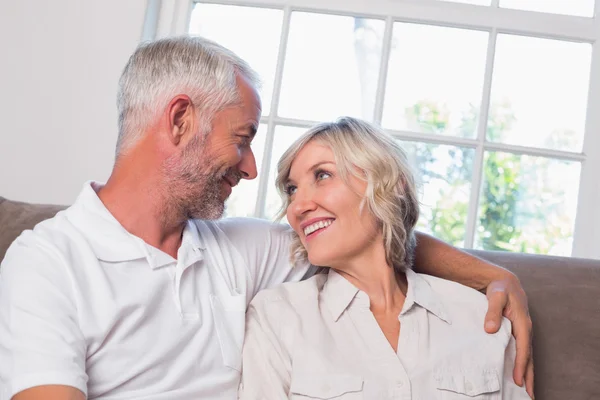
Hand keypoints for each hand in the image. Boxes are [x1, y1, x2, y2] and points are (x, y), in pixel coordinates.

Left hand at [484, 276, 533, 398]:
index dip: (520, 365)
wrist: (504, 281)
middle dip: (528, 375)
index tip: (517, 380)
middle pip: (528, 356)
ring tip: (527, 391)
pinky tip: (519, 373)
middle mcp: (526, 329)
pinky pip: (521, 351)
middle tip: (528, 395)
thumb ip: (492, 311)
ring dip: (527, 372)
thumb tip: (490, 329)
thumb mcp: (496, 296)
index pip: (522, 348)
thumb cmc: (500, 288)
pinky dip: (522, 363)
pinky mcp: (518, 332)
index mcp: (523, 322)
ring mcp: (523, 331)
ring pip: (526, 355)